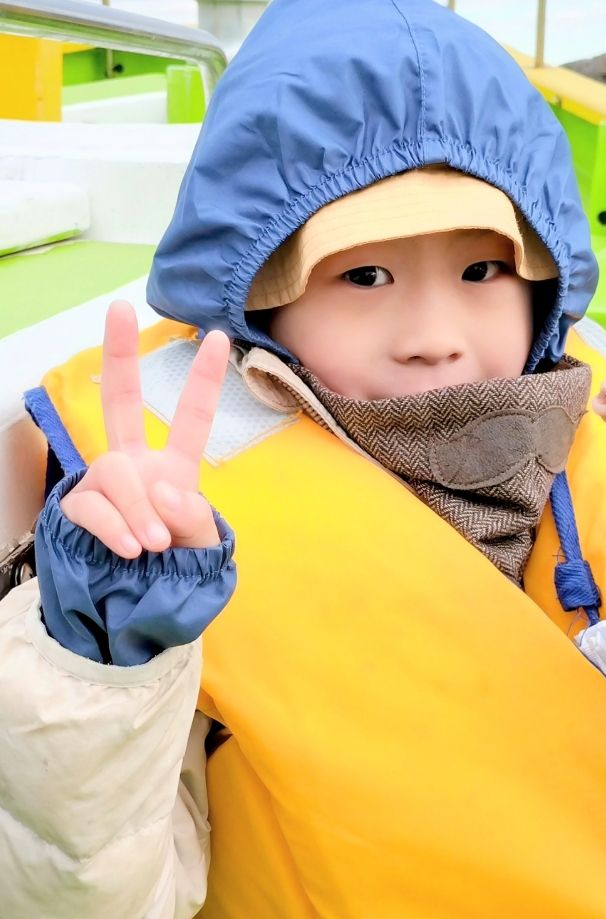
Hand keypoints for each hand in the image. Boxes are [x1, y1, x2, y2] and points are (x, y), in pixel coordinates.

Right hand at [60, 301, 230, 557]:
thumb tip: (161, 486)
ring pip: (116, 473)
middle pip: (122, 402)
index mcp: (173, 470)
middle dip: (119, 355)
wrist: (136, 610)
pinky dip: (115, 527)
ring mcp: (104, 486)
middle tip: (117, 308)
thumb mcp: (201, 548)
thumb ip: (193, 518)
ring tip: (153, 546)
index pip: (190, 420)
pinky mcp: (77, 509)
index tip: (216, 335)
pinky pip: (93, 506)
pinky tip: (132, 549)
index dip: (203, 380)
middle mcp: (135, 467)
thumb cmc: (174, 574)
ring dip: (137, 509)